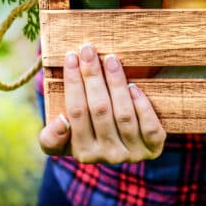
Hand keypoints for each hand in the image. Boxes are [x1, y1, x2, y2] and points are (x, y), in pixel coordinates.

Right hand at [39, 43, 166, 163]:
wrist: (128, 146)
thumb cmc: (91, 133)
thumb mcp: (65, 140)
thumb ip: (52, 137)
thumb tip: (60, 122)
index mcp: (83, 153)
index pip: (76, 113)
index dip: (73, 83)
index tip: (71, 57)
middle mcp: (107, 155)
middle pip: (99, 109)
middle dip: (92, 76)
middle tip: (88, 49)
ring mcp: (132, 153)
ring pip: (123, 114)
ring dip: (116, 83)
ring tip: (111, 59)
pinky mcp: (153, 148)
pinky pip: (149, 128)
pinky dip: (142, 106)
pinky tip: (134, 86)